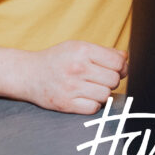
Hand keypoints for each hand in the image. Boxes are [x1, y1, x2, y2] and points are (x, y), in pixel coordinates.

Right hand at [0, 41, 126, 114]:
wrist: (28, 74)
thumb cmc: (56, 59)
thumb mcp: (77, 47)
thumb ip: (103, 52)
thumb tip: (125, 58)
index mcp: (82, 51)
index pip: (118, 62)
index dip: (122, 67)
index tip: (117, 69)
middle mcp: (77, 68)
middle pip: (114, 80)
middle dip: (111, 80)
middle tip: (101, 79)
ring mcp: (71, 87)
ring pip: (106, 95)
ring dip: (103, 93)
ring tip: (92, 88)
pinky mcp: (66, 104)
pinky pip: (94, 108)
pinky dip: (93, 104)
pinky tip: (85, 98)